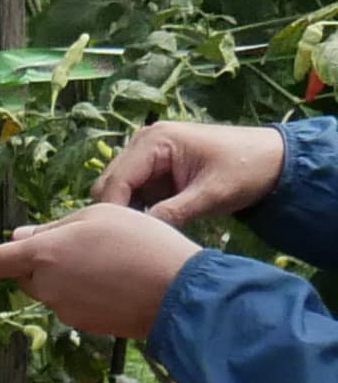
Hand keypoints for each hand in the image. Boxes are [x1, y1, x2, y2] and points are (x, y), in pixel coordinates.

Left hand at [0, 207, 202, 340]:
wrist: (181, 293)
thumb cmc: (142, 244)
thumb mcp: (101, 216)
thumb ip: (54, 229)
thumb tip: (17, 241)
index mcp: (43, 253)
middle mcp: (45, 284)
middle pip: (30, 271)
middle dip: (48, 260)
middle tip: (95, 246)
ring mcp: (63, 308)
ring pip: (54, 286)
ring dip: (73, 275)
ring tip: (117, 263)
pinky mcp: (82, 324)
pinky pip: (75, 302)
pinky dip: (90, 292)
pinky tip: (122, 283)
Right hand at [95, 120, 287, 225]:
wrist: (275, 160)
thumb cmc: (247, 170)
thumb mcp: (212, 195)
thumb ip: (173, 213)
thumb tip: (140, 235)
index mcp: (154, 140)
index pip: (115, 181)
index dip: (114, 212)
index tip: (122, 242)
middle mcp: (143, 143)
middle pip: (109, 184)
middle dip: (116, 213)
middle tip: (133, 241)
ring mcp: (147, 155)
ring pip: (118, 190)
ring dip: (126, 212)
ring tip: (143, 236)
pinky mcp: (154, 169)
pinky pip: (133, 192)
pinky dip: (138, 210)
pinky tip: (152, 226)